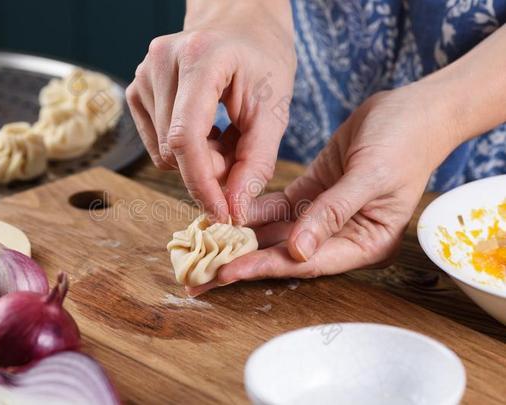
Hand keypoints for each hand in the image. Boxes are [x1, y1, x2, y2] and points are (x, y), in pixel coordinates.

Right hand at [126, 0, 295, 222]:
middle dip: (208, 169)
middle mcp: (161, 61)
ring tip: (223, 135)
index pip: (186, 137)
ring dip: (196, 158)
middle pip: (173, 149)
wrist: (241, 25)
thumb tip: (234, 210)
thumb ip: (255, 163)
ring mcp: (143, 73)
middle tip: (238, 155)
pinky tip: (205, 128)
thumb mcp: (274, 110)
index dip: (202, 184)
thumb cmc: (263, 62)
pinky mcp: (136, 88)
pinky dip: (182, 148)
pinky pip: (155, 142)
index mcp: (200, 58)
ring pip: (162, 151)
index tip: (222, 212)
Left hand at [188, 84, 461, 295]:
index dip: (265, 267)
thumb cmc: (405, 142)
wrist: (413, 109)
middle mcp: (340, 236)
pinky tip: (226, 211)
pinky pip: (278, 207)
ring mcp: (324, 215)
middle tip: (200, 276)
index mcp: (363, 243)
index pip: (306, 262)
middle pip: (285, 255)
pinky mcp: (313, 193)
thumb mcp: (370, 177)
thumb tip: (298, 250)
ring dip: (242, 239)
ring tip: (203, 247)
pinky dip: (253, 210)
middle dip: (243, 263)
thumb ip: (333, 212)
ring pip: (277, 233)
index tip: (226, 272)